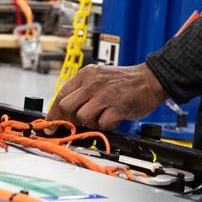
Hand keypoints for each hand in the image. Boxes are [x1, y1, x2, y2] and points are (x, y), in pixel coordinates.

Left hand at [51, 63, 167, 131]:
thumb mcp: (99, 78)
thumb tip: (66, 112)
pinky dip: (107, 126)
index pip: (61, 95)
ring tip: (102, 117)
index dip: (53, 113)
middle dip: (70, 119)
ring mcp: (104, 95)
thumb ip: (83, 91)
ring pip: (83, 117)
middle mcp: (92, 83)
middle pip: (67, 106)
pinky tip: (113, 119)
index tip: (50, 124)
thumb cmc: (125, 81)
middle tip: (78, 124)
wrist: (151, 79)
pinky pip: (102, 124)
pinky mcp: (117, 107)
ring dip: (91, 122)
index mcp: (86, 75)